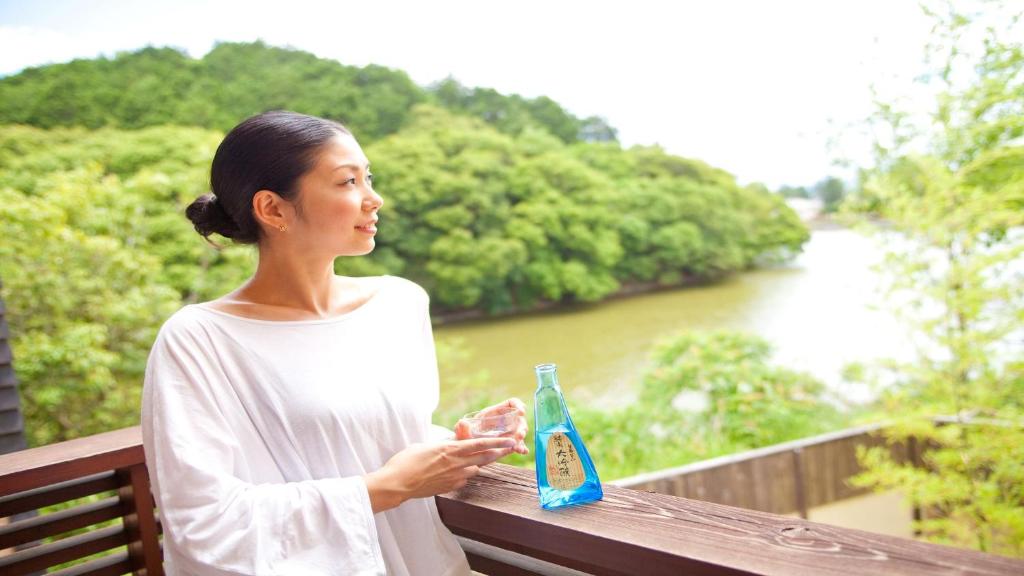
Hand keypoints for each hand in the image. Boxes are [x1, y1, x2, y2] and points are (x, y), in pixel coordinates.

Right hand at [363, 436, 515, 512]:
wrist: (397, 484)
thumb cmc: (406, 461)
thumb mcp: (426, 445)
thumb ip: (443, 445)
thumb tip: (452, 444)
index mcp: (450, 448)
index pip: (480, 444)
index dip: (497, 443)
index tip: (511, 440)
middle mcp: (456, 463)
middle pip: (484, 457)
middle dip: (500, 452)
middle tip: (511, 448)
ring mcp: (454, 477)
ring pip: (474, 468)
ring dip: (478, 463)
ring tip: (477, 459)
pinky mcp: (449, 487)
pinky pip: (463, 479)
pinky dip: (463, 474)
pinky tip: (456, 472)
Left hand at [454, 398, 529, 454]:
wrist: (465, 450)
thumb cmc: (464, 437)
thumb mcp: (462, 432)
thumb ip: (462, 429)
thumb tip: (461, 423)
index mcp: (494, 413)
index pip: (511, 403)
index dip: (518, 405)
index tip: (522, 411)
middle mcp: (503, 421)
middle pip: (518, 419)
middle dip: (521, 426)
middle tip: (520, 435)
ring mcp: (507, 432)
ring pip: (519, 431)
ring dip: (521, 438)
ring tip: (518, 447)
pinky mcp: (508, 443)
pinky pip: (517, 444)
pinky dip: (521, 447)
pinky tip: (523, 451)